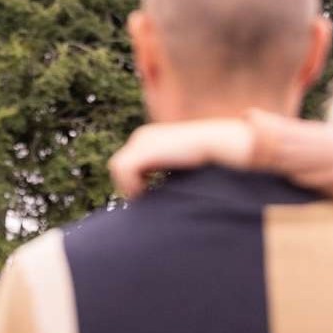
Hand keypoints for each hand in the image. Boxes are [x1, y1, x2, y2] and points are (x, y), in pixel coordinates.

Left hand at [108, 119, 255, 199]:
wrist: (215, 145)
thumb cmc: (204, 160)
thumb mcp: (178, 165)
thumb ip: (164, 172)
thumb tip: (150, 192)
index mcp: (148, 138)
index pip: (127, 161)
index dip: (133, 180)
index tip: (147, 193)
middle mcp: (142, 136)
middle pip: (118, 164)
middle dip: (128, 183)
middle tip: (144, 196)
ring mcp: (142, 141)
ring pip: (118, 167)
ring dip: (129, 184)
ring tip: (146, 193)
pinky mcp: (145, 150)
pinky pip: (124, 169)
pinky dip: (132, 183)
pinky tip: (148, 190)